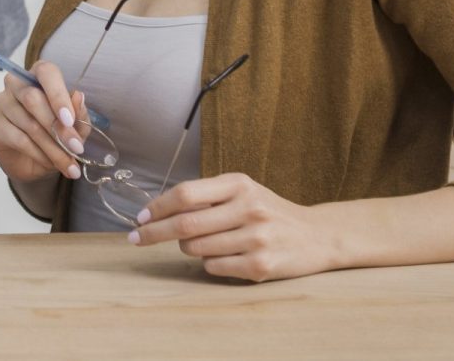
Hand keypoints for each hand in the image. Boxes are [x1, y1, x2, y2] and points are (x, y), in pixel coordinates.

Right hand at [0, 59, 93, 182]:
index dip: (58, 94)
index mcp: (38, 75)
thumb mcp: (73, 126)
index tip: (69, 119)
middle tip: (76, 149)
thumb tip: (78, 97)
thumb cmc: (54, 134)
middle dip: (59, 128)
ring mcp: (2, 103)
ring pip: (29, 124)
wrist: (32, 161)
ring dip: (53, 147)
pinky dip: (39, 154)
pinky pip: (18, 139)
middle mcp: (16, 84)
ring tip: (69, 163)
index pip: (46, 72)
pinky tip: (50, 163)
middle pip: (33, 99)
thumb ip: (78, 113)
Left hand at [130, 172, 339, 281]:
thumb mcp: (242, 191)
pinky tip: (223, 256)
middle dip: (155, 232)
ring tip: (202, 243)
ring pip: (197, 248)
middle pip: (186, 224)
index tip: (139, 217)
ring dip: (189, 248)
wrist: (316, 236)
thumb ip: (206, 195)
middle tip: (137, 238)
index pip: (186, 194)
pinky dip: (208, 264)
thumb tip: (157, 210)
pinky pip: (213, 267)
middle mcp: (248, 209)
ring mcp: (256, 239)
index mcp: (239, 184)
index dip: (158, 207)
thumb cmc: (268, 211)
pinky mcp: (260, 267)